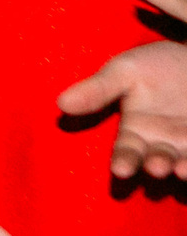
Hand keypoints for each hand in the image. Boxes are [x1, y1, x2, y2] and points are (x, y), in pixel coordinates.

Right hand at [58, 41, 186, 179]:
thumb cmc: (159, 65)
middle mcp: (163, 144)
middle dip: (156, 166)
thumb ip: (98, 89)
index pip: (126, 152)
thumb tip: (61, 103)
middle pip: (157, 162)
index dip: (123, 162)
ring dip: (185, 170)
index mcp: (136, 131)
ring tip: (182, 169)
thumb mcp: (126, 71)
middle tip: (156, 166)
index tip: (120, 169)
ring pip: (185, 164)